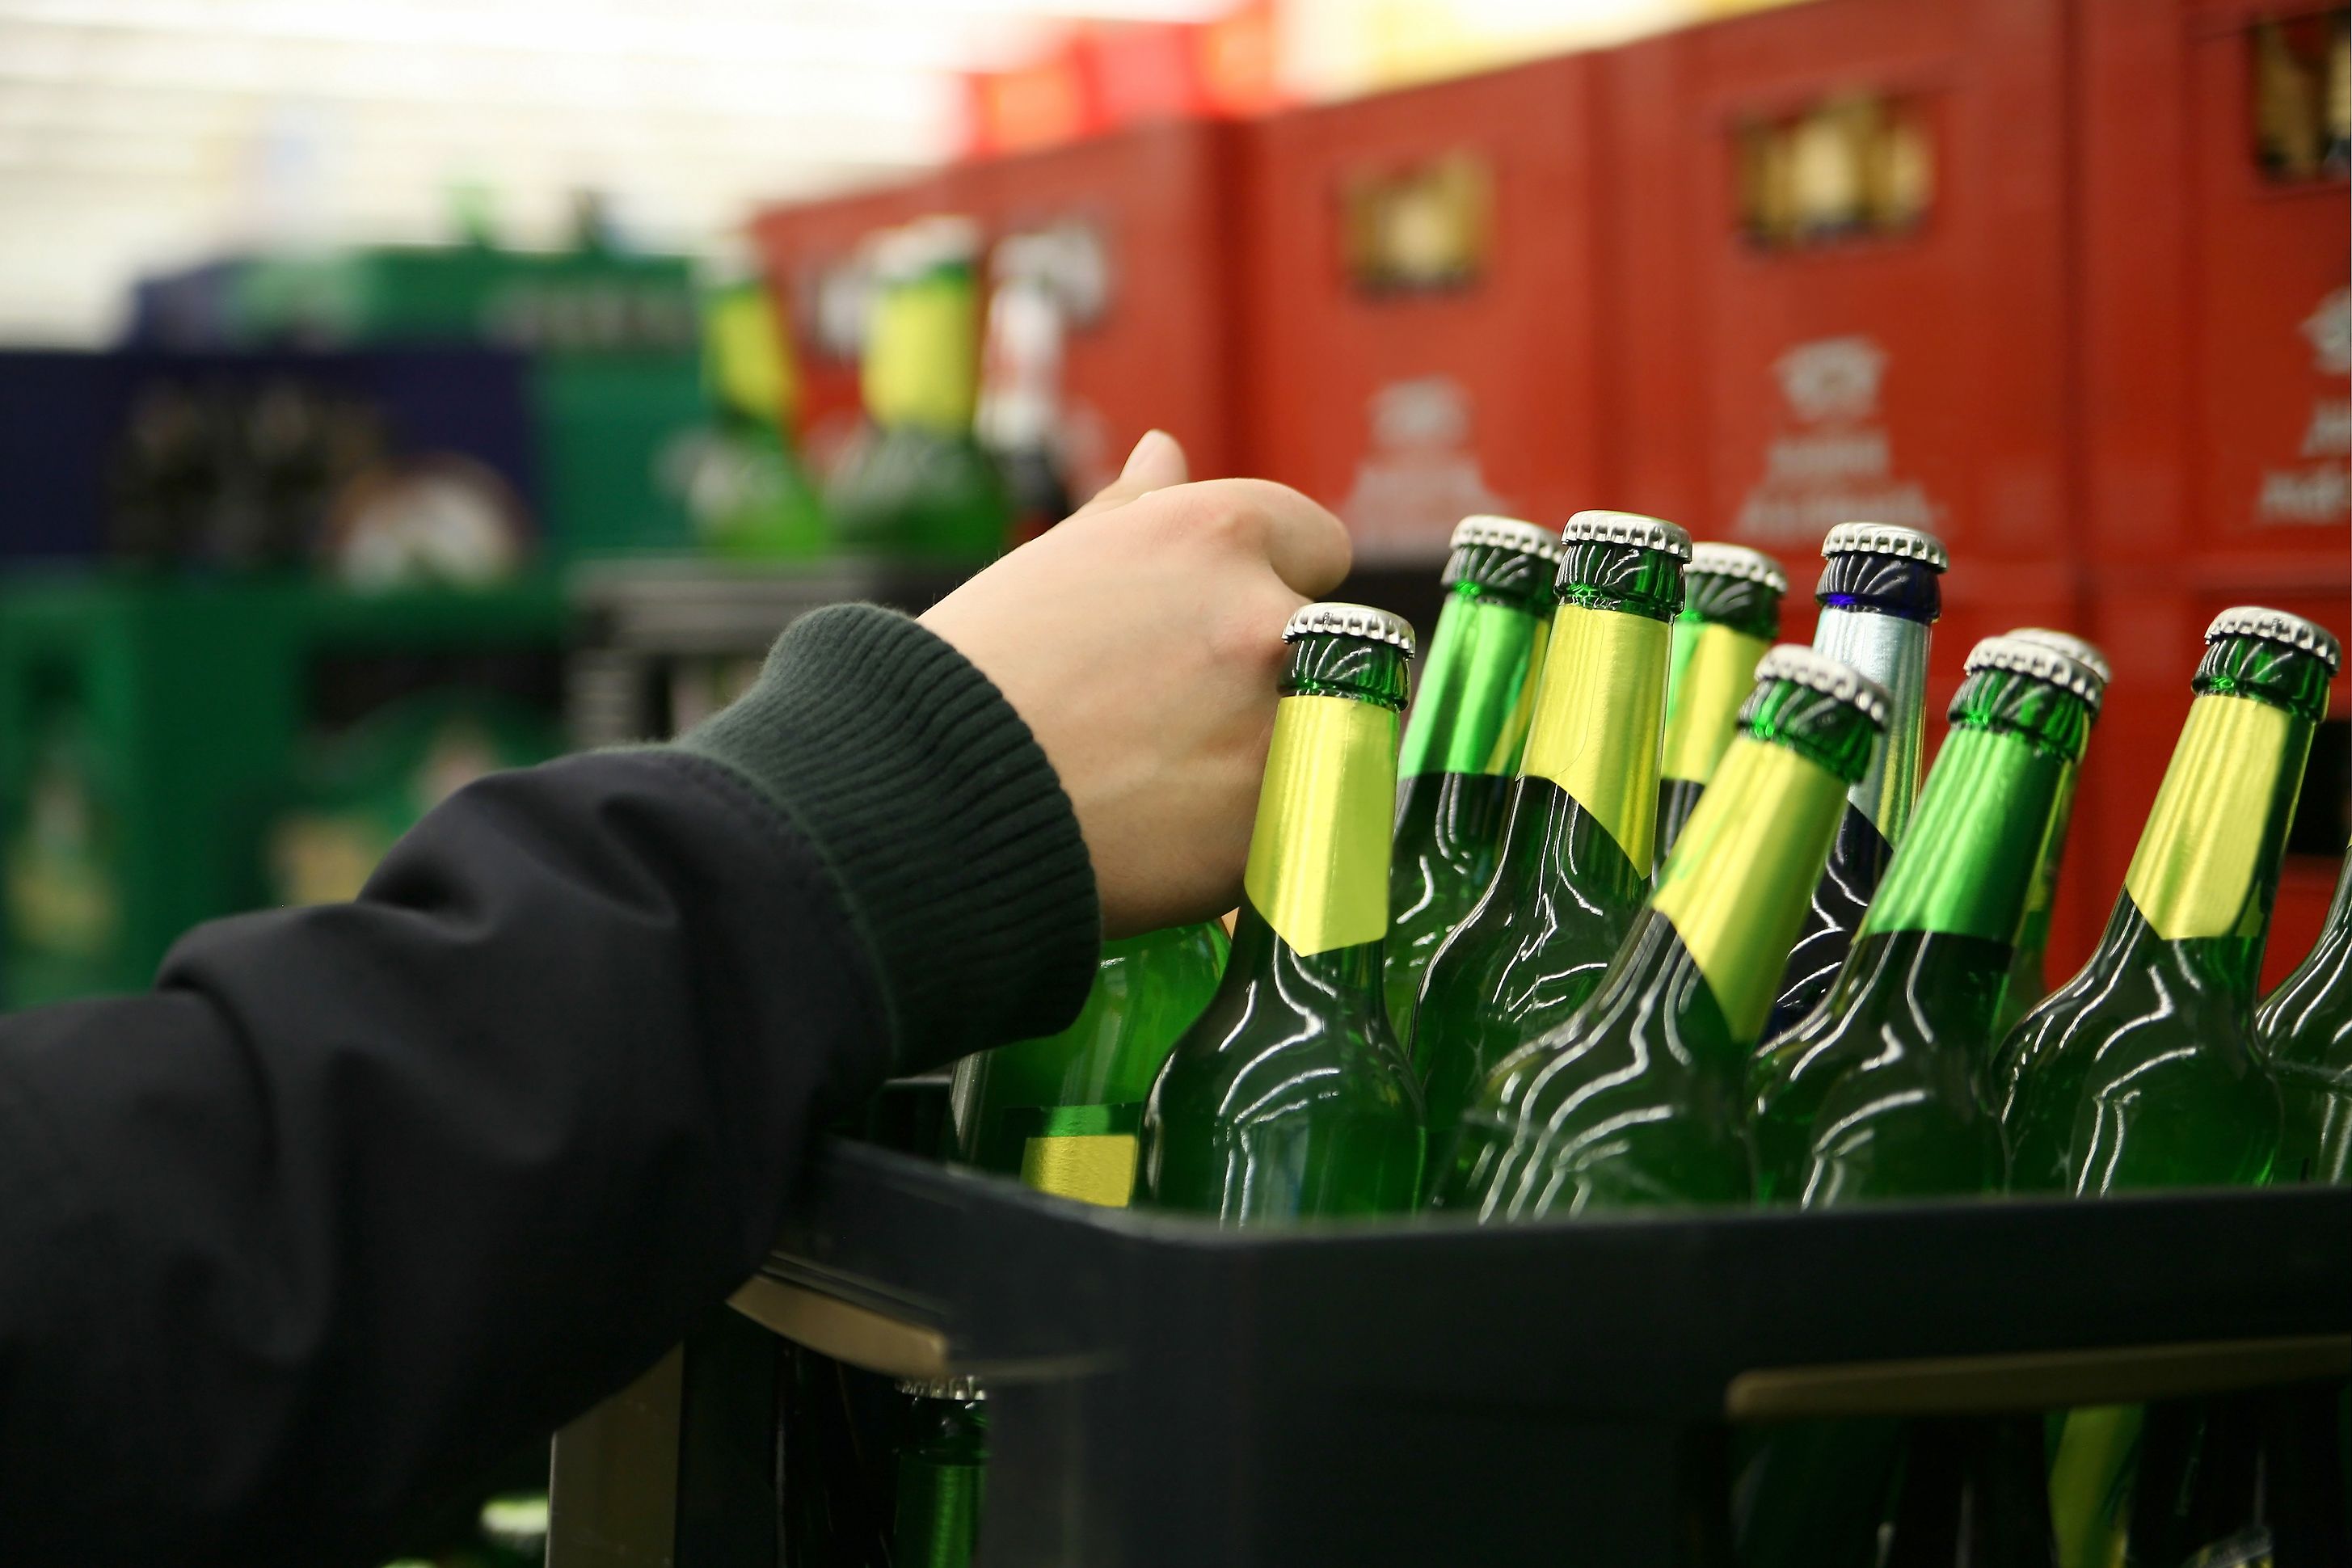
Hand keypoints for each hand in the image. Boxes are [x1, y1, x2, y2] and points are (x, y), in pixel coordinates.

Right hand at [921, 431, 1351, 935]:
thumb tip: (1166, 451)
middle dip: (1298, 675)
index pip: (1318, 547)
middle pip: (1347, 643)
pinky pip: (1306, 824)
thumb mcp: (1056, 567)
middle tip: (1199, 721)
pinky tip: (1178, 842)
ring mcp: (1283, 724)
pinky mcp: (1281, 826)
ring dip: (1289, 756)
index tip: (1217, 635)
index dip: (1274, 589)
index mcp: (1218, 534)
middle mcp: (1265, 618)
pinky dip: (1260, 837)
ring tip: (1184, 787)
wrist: (929, 806)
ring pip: (1338, 736)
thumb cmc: (978, 679)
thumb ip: (1136, 512)